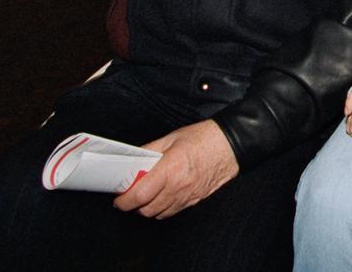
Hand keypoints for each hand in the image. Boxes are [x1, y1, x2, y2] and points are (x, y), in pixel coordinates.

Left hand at [113, 120, 239, 218]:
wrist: (232, 145)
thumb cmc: (204, 138)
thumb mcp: (172, 137)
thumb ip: (150, 150)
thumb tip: (132, 160)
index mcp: (170, 169)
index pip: (139, 195)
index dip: (124, 200)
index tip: (118, 197)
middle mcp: (178, 187)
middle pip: (146, 209)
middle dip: (133, 205)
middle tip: (130, 194)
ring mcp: (188, 197)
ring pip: (158, 214)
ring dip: (147, 208)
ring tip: (146, 195)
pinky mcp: (195, 201)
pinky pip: (172, 213)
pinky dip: (162, 209)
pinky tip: (162, 196)